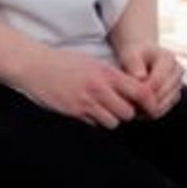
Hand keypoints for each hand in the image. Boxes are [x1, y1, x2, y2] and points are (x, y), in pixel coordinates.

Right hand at [16, 46, 148, 127]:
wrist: (35, 66)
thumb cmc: (65, 62)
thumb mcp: (93, 63)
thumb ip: (113, 76)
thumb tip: (135, 90)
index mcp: (107, 73)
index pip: (140, 91)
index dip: (150, 102)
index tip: (151, 108)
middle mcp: (98, 88)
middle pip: (128, 112)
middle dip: (128, 113)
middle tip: (124, 109)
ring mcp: (85, 103)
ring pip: (112, 122)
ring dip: (112, 119)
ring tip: (105, 110)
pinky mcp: (73, 113)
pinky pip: (94, 125)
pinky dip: (96, 122)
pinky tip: (89, 112)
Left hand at [118, 43, 183, 118]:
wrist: (141, 53)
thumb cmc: (134, 53)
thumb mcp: (130, 53)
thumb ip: (134, 64)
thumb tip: (141, 78)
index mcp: (168, 60)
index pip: (156, 83)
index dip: (139, 91)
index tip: (124, 93)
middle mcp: (177, 73)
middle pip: (160, 97)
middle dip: (141, 102)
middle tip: (124, 102)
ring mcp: (178, 85)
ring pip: (162, 107)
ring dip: (144, 109)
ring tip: (129, 104)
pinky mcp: (174, 96)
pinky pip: (162, 111)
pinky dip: (148, 112)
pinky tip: (136, 106)